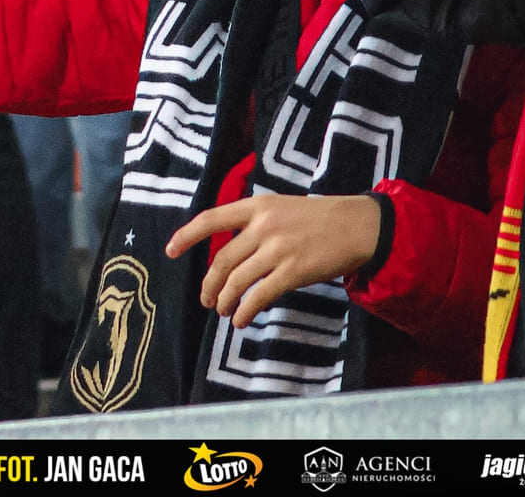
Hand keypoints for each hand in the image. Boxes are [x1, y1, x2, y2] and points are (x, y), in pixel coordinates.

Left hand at [166, 193, 382, 327]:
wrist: (355, 225)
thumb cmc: (317, 218)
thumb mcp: (280, 208)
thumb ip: (255, 225)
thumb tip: (230, 256)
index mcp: (257, 205)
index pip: (212, 218)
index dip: (187, 235)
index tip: (170, 250)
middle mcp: (263, 224)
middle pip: (222, 259)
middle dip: (209, 283)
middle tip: (206, 299)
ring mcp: (278, 248)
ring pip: (237, 280)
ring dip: (224, 300)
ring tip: (222, 311)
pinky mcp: (293, 271)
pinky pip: (260, 295)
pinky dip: (245, 311)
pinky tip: (240, 320)